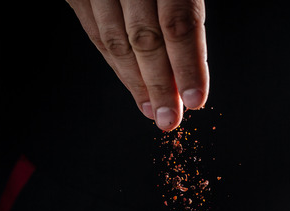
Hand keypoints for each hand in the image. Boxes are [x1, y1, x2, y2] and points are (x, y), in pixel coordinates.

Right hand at [66, 0, 208, 130]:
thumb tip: (188, 72)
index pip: (179, 23)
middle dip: (159, 84)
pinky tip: (130, 82)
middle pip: (145, 38)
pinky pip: (94, 32)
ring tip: (150, 109)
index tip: (195, 99)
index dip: (188, 65)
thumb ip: (184, 13)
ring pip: (114, 41)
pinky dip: (114, 62)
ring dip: (134, 82)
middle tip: (169, 119)